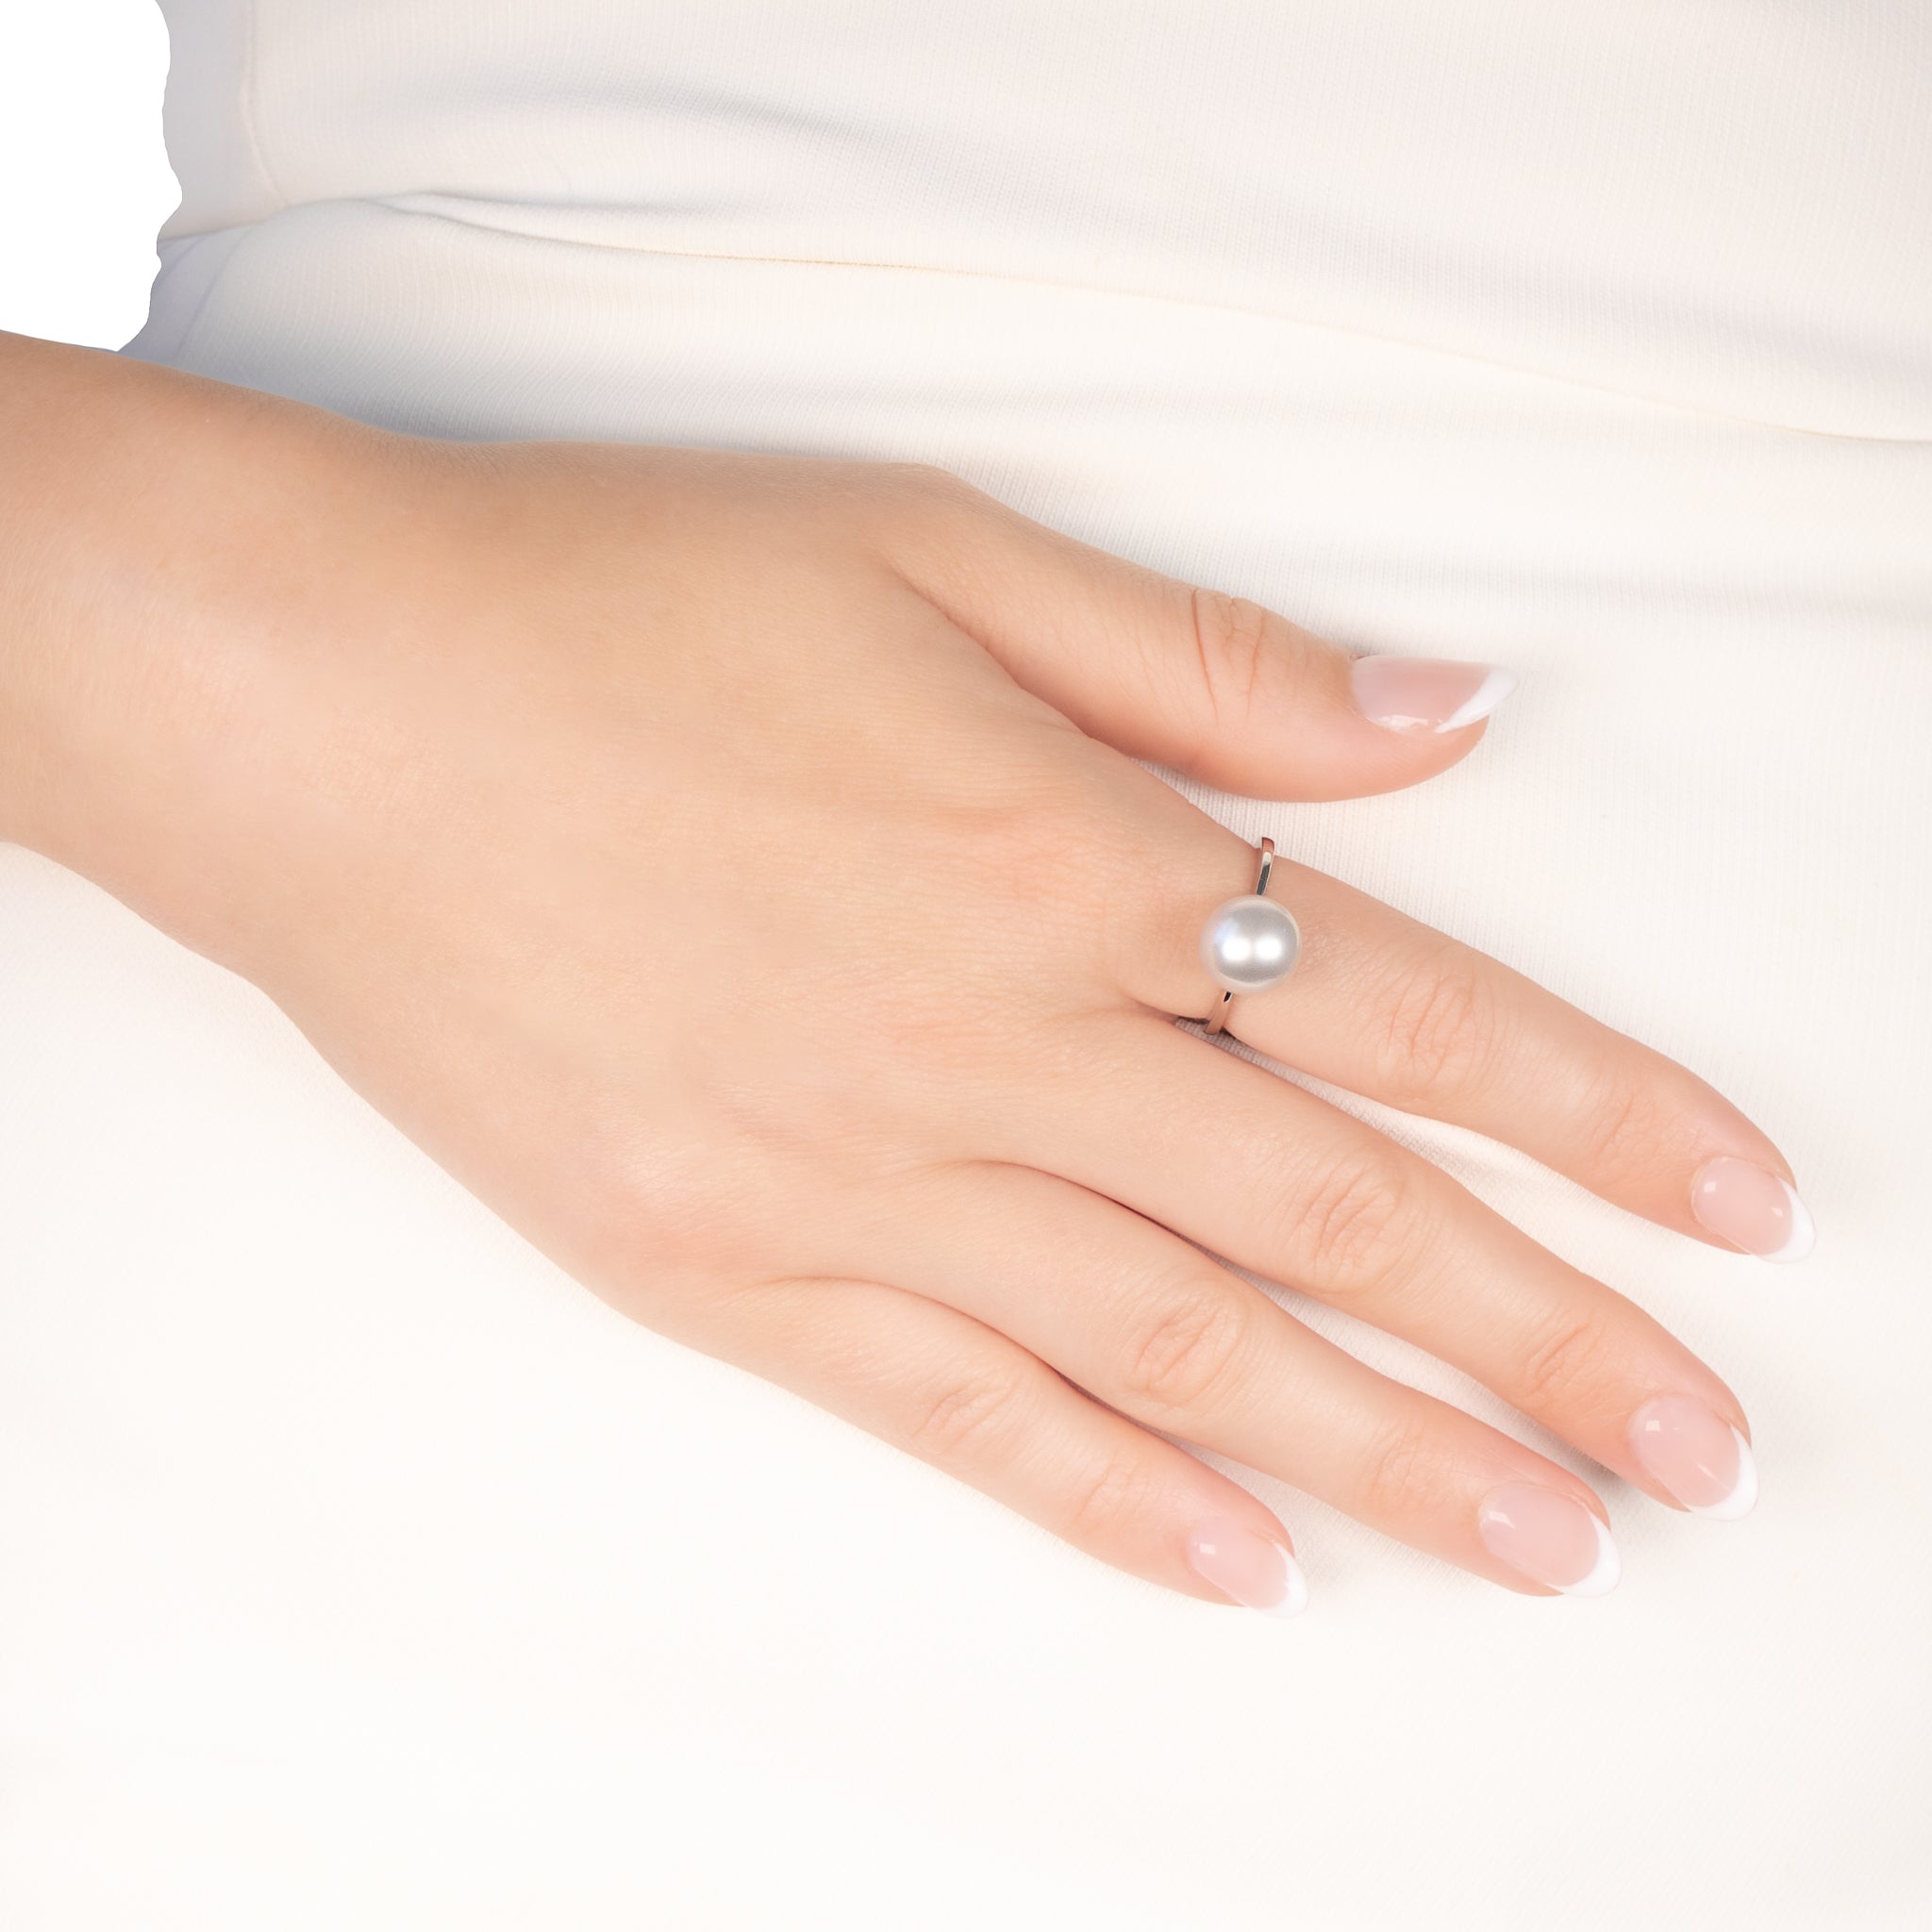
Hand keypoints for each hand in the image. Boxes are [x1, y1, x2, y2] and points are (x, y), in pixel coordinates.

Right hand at [15, 359, 1803, 1612]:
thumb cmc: (623, 603)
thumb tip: (1447, 717)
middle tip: (1698, 1448)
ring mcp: (854, 1180)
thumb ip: (1205, 666)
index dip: (1592, 1112)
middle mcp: (988, 1044)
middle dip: (1542, 1335)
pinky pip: (956, 1413)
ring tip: (1542, 1541)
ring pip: (1177, 1349)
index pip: (1403, 1008)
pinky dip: (1109, 1501)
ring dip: (1380, 1455)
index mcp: (1061, 854)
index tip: (1731, 1204)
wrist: (328, 713)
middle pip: (1331, 1217)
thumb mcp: (934, 553)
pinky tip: (1240, 1570)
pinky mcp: (725, 1269)